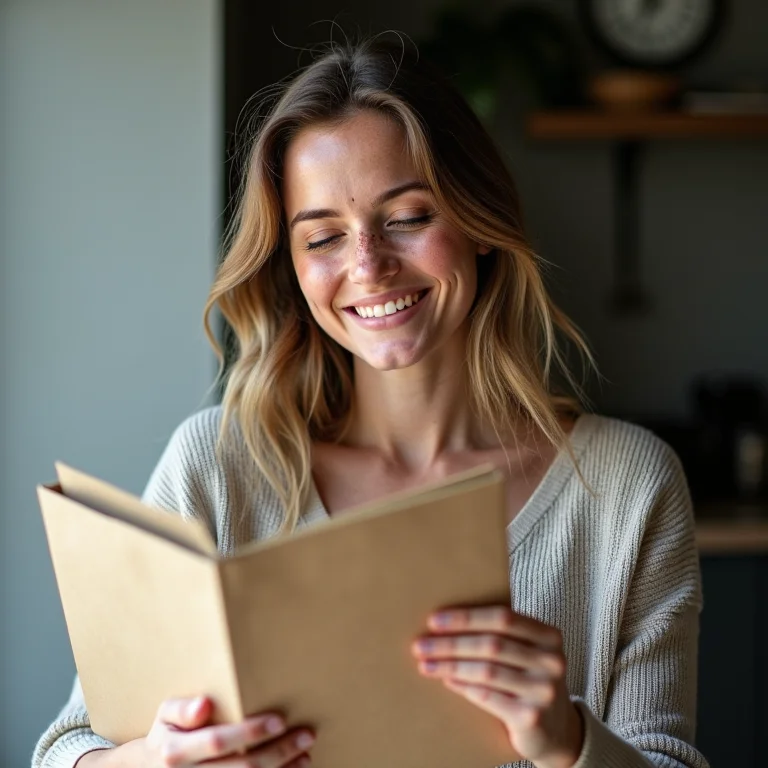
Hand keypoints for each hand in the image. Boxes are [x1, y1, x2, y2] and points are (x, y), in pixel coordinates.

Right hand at [78, 696, 314, 766]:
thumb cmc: (167, 734)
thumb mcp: (165, 715)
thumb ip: (182, 709)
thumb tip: (204, 705)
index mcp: (175, 752)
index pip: (217, 742)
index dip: (249, 733)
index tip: (279, 721)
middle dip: (278, 752)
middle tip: (306, 735)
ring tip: (306, 755)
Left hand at [411, 606, 582, 767]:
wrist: (555, 729)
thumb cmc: (527, 679)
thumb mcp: (525, 651)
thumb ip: (500, 634)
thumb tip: (443, 623)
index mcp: (549, 635)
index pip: (503, 617)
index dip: (466, 618)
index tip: (434, 621)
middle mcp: (551, 660)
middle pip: (491, 644)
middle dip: (450, 644)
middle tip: (420, 646)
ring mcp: (544, 690)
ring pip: (486, 671)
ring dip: (450, 666)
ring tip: (425, 665)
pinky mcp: (532, 717)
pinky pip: (487, 696)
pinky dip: (462, 687)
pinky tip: (446, 681)